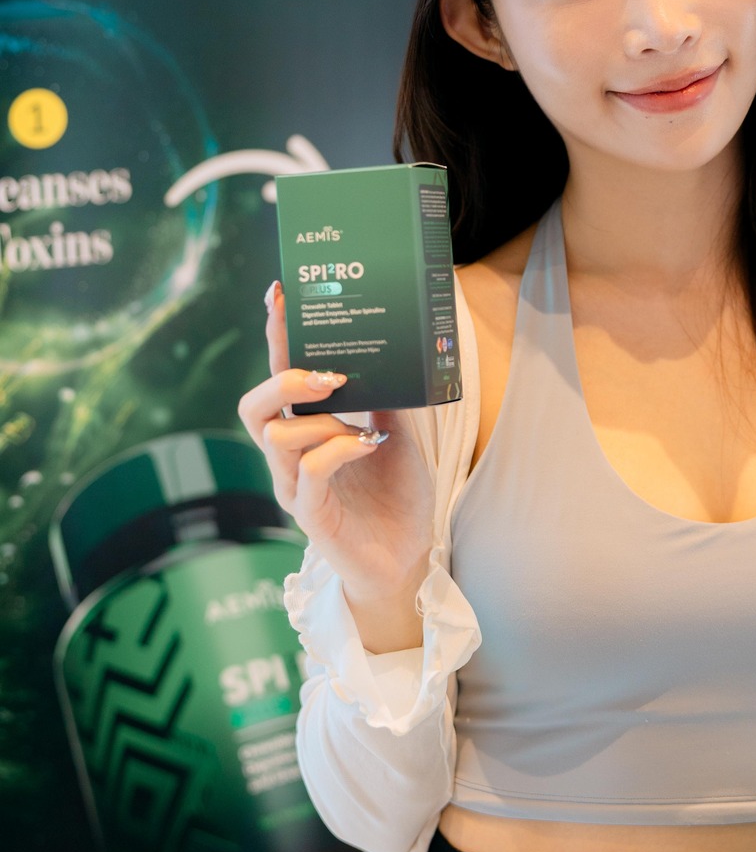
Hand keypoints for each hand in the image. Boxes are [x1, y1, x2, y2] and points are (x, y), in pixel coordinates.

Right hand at [237, 281, 435, 645]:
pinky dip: (336, 450)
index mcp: (306, 431)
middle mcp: (290, 458)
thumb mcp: (396, 432)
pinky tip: (365, 445)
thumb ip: (384, 395)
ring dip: (320, 421)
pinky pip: (310, 473)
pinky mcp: (311, 516)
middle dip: (283, 381)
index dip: (276, 336)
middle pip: (253, 408)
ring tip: (359, 424)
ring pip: (277, 439)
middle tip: (327, 375)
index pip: (279, 376)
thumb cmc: (395, 496)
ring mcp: (296, 487)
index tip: (279, 294)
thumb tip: (390, 347)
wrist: (407, 558)